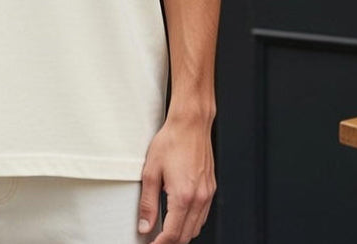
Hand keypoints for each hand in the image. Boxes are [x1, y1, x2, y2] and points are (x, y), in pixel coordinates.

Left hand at [137, 112, 215, 242]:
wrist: (191, 123)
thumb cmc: (172, 141)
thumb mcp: (151, 171)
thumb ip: (148, 202)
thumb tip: (145, 225)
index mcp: (183, 196)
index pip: (172, 234)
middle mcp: (199, 198)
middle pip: (186, 235)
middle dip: (170, 242)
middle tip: (155, 239)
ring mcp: (207, 194)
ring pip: (196, 228)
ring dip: (181, 233)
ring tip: (165, 230)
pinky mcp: (211, 188)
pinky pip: (203, 215)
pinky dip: (191, 222)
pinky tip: (180, 216)